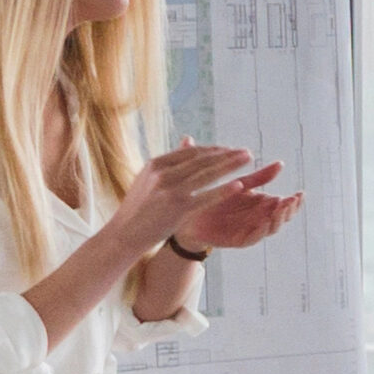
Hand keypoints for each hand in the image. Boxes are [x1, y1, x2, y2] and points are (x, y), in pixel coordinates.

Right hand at [116, 143, 261, 254]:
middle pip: (202, 160)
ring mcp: (170, 190)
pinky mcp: (177, 208)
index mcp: (156, 164)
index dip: (214, 150)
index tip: (230, 150)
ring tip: (248, 160)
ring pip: (206, 174)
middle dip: (227, 155)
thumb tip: (189, 139)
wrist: (124, 233)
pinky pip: (205, 197)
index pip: (191, 152)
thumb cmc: (139, 207)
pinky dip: (223, 190)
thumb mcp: (149, 178)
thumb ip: (171, 161)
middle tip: (246, 153)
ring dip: (230, 165)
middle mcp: (163, 173)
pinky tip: (239, 186)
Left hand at [174, 160, 302, 256]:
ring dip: (277, 219)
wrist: (185, 215)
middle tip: (292, 200)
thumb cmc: (209, 197)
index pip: (283, 204)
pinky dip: (260, 231)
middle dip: (289, 210)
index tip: (301, 193)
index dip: (294, 201)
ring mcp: (248, 229)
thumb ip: (254, 174)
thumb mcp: (234, 182)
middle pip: (281, 217)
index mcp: (259, 204)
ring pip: (270, 228)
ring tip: (280, 208)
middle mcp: (257, 218)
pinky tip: (264, 222)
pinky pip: (252, 237)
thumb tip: (275, 160)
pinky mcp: (236, 239)